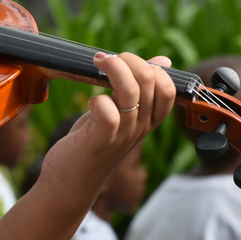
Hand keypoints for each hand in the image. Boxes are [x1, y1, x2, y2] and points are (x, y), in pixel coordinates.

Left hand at [41, 52, 175, 187]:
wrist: (71, 180)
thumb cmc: (93, 142)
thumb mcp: (119, 113)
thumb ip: (139, 88)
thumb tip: (163, 61)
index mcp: (148, 120)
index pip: (169, 88)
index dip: (150, 68)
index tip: (126, 63)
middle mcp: (140, 127)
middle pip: (150, 81)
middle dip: (127, 60)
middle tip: (104, 59)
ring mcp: (123, 134)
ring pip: (131, 91)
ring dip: (113, 70)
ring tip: (96, 65)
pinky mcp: (102, 139)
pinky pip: (108, 111)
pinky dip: (97, 99)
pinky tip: (89, 102)